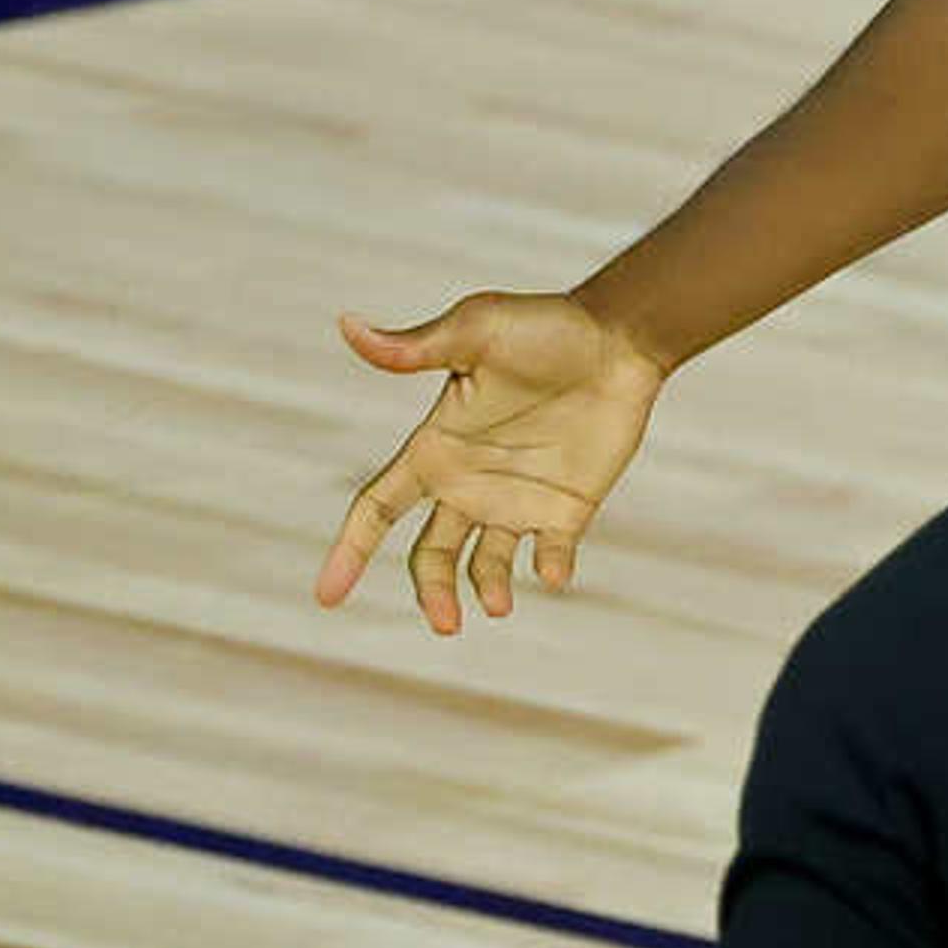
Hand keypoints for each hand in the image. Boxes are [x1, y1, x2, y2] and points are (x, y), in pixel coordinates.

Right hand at [314, 292, 669, 633]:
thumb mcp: (476, 331)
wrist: (619, 340)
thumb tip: (347, 325)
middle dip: (431, 591)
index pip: (376, 508)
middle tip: (446, 623)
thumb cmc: (543, 328)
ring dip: (485, 590)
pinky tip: (552, 570)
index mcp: (435, 448)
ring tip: (499, 605)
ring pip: (484, 566)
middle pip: (431, 554)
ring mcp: (518, 499)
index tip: (327, 597)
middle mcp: (469, 483)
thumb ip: (416, 347)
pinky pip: (551, 555)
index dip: (349, 551)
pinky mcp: (567, 508)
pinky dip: (549, 570)